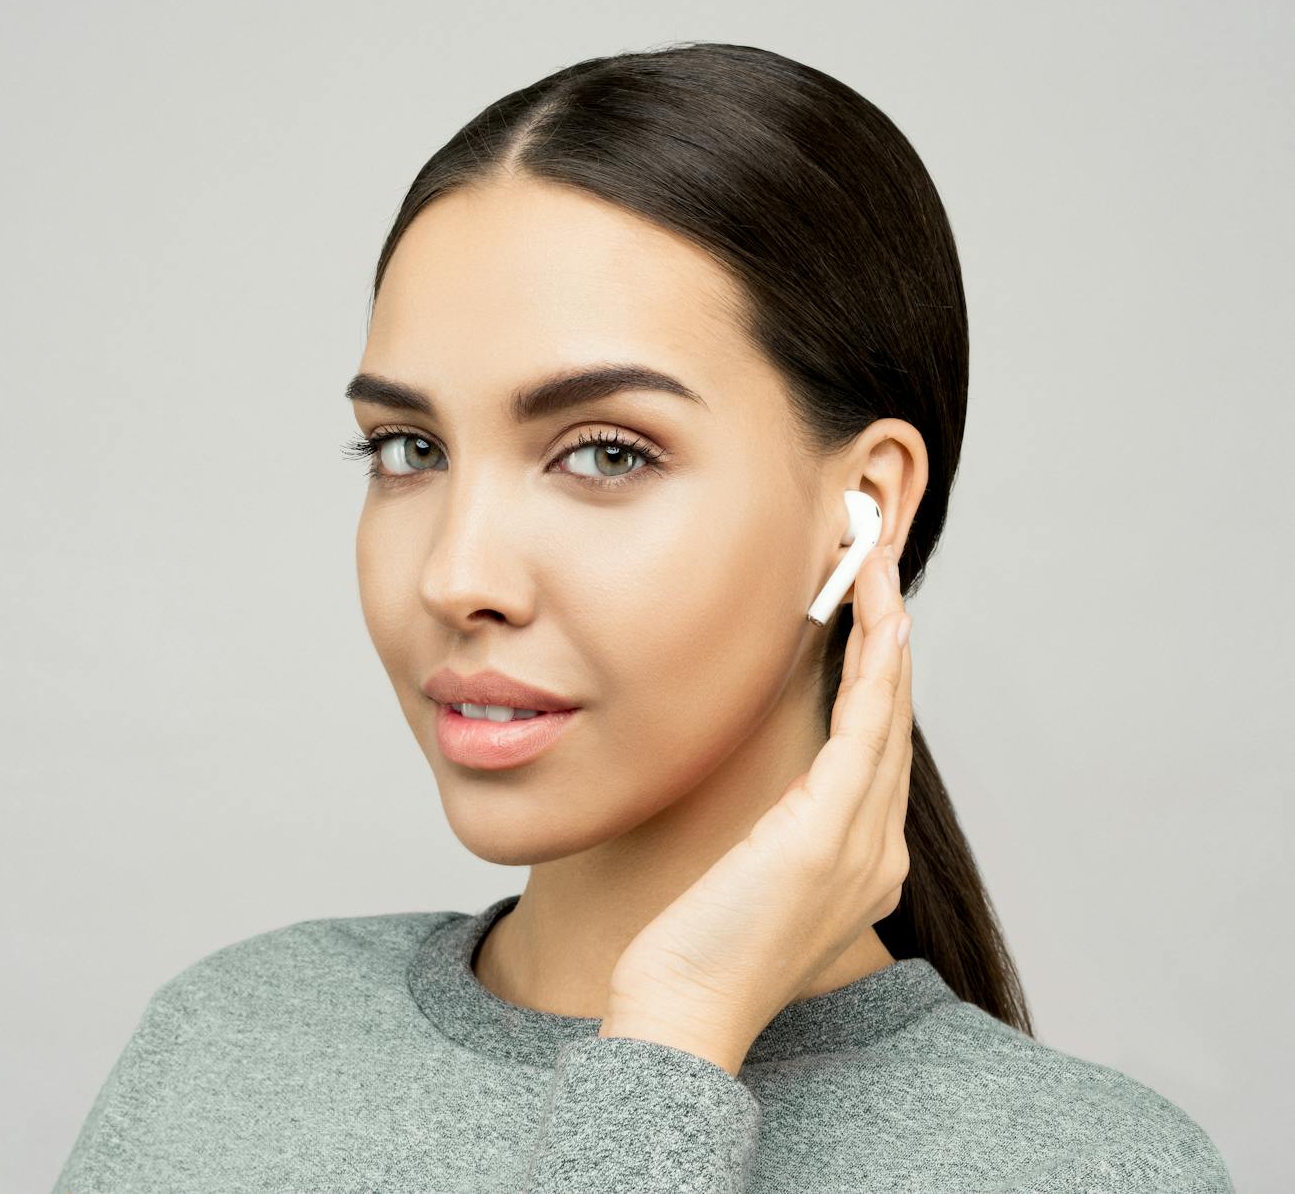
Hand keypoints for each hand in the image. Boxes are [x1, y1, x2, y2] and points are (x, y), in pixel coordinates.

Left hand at [598, 542, 912, 1074]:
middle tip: (879, 565)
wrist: (686, 1013)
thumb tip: (779, 802)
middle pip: (893, 720)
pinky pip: (867, 731)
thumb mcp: (755, 883)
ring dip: (889, 633)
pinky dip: (878, 670)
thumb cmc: (705, 951)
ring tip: (879, 567)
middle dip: (890, 637)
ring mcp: (863, 842)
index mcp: (864, 861)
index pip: (878, 748)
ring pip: (889, 713)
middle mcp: (880, 848)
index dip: (878, 676)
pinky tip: (881, 620)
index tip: (867, 617)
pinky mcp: (831, 833)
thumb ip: (783, 839)